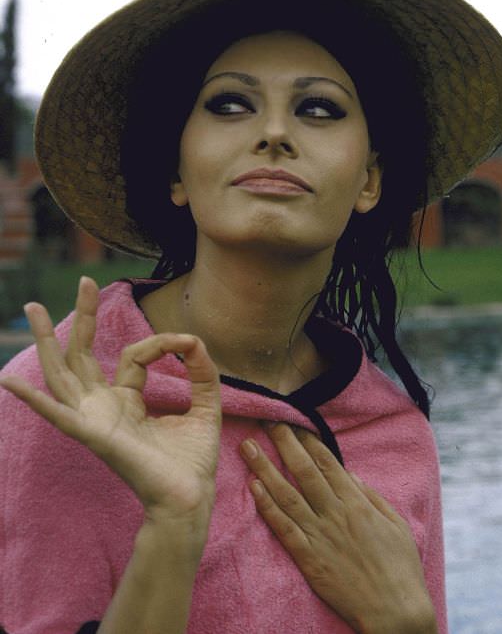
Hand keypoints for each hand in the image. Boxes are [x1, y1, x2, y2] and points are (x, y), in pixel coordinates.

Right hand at [0, 277, 220, 528]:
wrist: (190, 497)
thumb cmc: (193, 460)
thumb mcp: (205, 404)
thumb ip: (202, 370)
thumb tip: (193, 339)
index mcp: (126, 401)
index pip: (132, 355)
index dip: (161, 342)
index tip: (187, 342)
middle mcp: (104, 407)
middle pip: (82, 355)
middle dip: (81, 317)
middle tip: (84, 280)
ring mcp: (94, 420)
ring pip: (62, 373)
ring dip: (46, 341)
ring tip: (32, 309)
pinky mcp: (93, 434)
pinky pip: (58, 414)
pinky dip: (34, 400)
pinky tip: (10, 382)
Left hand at [240, 424, 436, 633]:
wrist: (395, 611)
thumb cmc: (401, 568)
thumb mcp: (395, 523)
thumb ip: (371, 497)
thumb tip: (351, 475)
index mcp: (357, 502)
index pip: (328, 463)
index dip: (309, 441)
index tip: (295, 422)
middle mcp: (335, 513)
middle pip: (304, 470)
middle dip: (284, 443)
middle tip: (267, 421)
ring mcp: (320, 535)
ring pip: (287, 494)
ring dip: (265, 468)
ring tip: (248, 447)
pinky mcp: (309, 559)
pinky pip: (284, 528)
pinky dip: (267, 507)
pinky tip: (254, 487)